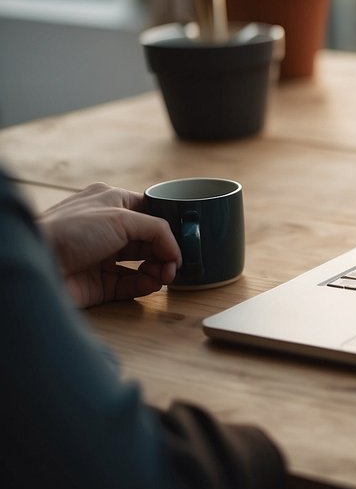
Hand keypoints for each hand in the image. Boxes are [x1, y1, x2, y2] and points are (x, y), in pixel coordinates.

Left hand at [38, 183, 181, 307]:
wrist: (38, 263)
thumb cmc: (71, 231)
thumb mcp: (121, 218)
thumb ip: (156, 229)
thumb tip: (175, 249)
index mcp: (111, 202)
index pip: (150, 211)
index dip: (169, 226)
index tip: (184, 241)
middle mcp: (108, 229)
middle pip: (150, 241)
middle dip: (166, 252)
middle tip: (175, 265)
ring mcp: (103, 256)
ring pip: (143, 264)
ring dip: (159, 270)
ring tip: (164, 277)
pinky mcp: (99, 283)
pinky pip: (131, 285)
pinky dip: (145, 286)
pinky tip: (152, 285)